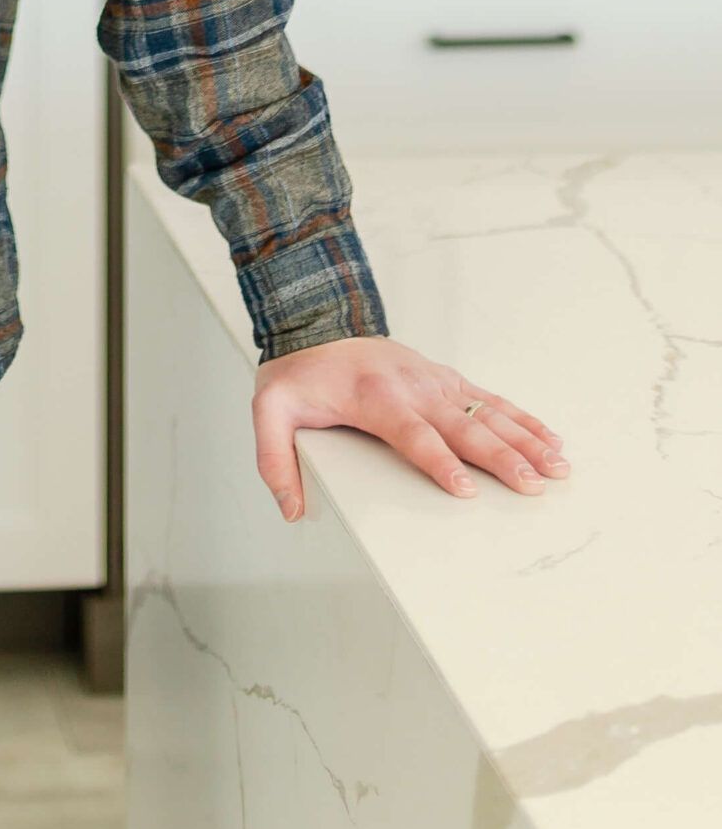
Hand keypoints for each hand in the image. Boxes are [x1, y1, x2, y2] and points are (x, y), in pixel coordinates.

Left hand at [253, 335, 569, 519]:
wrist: (316, 319)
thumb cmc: (299, 371)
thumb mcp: (270, 409)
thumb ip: (274, 459)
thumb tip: (291, 509)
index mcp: (375, 397)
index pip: (413, 435)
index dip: (440, 462)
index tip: (466, 490)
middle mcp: (412, 387)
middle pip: (462, 428)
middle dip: (501, 458)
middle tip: (533, 486)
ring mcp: (433, 380)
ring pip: (487, 413)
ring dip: (524, 439)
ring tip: (557, 466)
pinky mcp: (445, 377)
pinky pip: (489, 399)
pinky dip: (522, 417)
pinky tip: (550, 437)